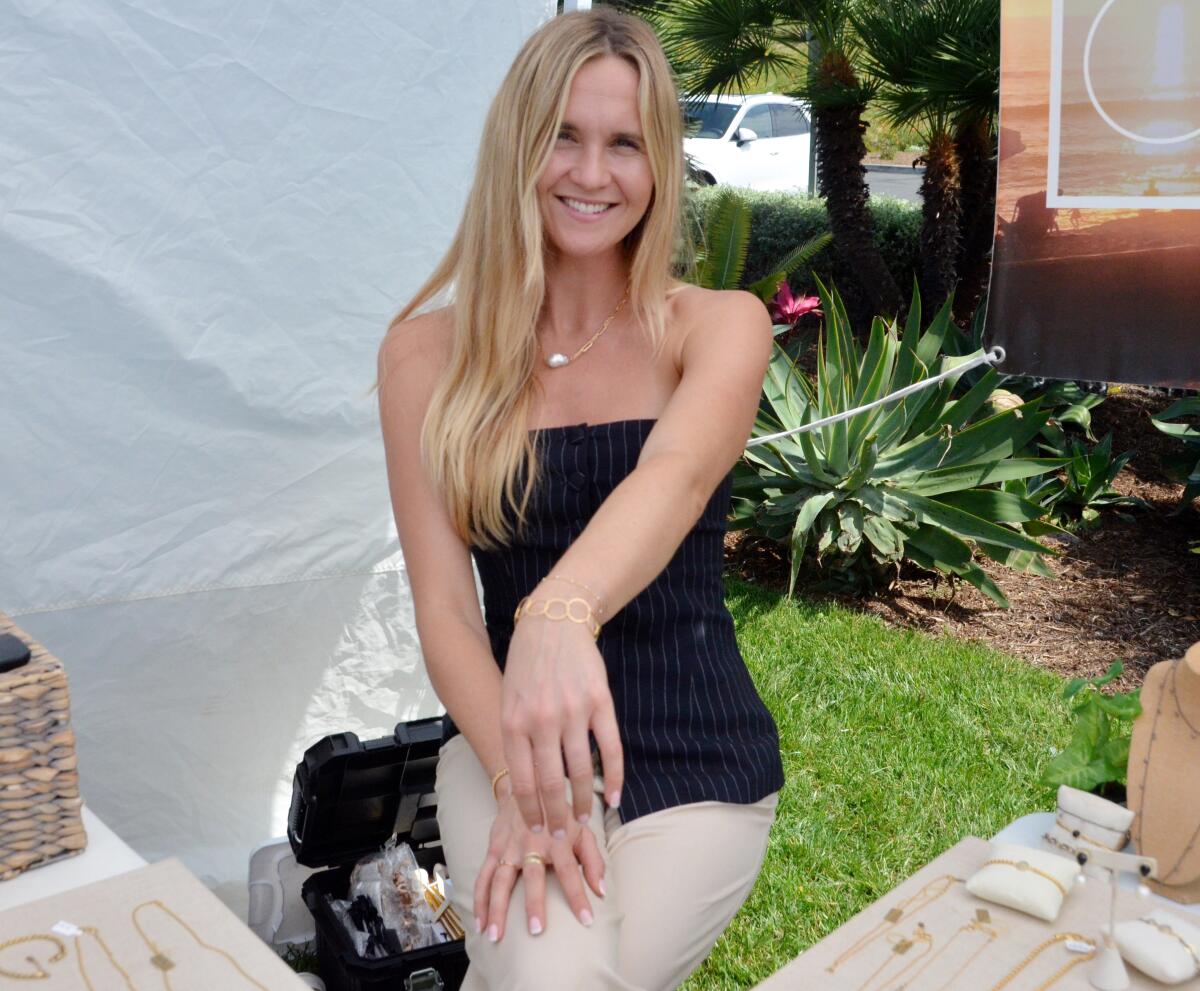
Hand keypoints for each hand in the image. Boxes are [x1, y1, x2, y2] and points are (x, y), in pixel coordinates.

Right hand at [473, 794, 604, 940]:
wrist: (527, 785)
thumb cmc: (559, 813)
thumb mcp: (582, 829)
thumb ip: (593, 860)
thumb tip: (601, 891)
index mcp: (557, 840)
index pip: (571, 872)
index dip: (579, 896)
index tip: (587, 920)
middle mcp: (532, 844)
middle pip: (533, 877)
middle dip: (534, 904)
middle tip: (535, 931)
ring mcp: (509, 847)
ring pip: (500, 880)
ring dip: (497, 908)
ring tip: (496, 936)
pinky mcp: (493, 848)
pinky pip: (482, 877)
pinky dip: (478, 900)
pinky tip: (479, 922)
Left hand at [500, 610, 623, 836]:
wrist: (554, 624)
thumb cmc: (527, 667)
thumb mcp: (509, 702)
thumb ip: (515, 740)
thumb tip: (525, 785)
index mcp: (514, 723)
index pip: (523, 781)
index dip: (531, 812)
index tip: (537, 831)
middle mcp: (542, 720)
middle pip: (551, 784)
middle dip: (556, 818)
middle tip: (561, 838)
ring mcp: (573, 711)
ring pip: (580, 771)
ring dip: (582, 802)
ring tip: (582, 820)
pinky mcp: (600, 702)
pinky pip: (610, 749)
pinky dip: (613, 777)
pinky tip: (614, 797)